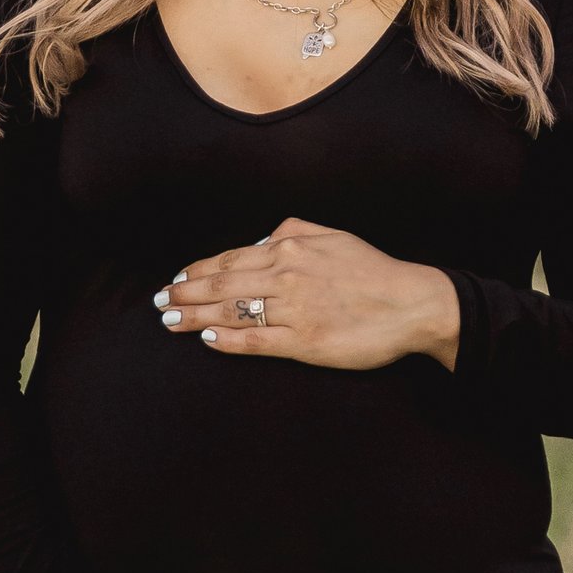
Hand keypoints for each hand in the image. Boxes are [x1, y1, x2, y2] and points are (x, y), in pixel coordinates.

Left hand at [157, 218, 460, 371]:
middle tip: (160, 302)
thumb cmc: (373, 271)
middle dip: (185, 293)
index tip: (176, 279)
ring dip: (196, 316)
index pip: (231, 258)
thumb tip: (259, 239)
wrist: (412, 303)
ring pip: (232, 310)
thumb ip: (293, 232)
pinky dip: (228, 340)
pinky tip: (208, 341)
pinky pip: (256, 340)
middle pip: (222, 283)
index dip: (198, 270)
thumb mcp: (332, 235)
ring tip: (171, 321)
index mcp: (290, 247)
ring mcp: (294, 309)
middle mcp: (286, 275)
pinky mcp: (305, 340)